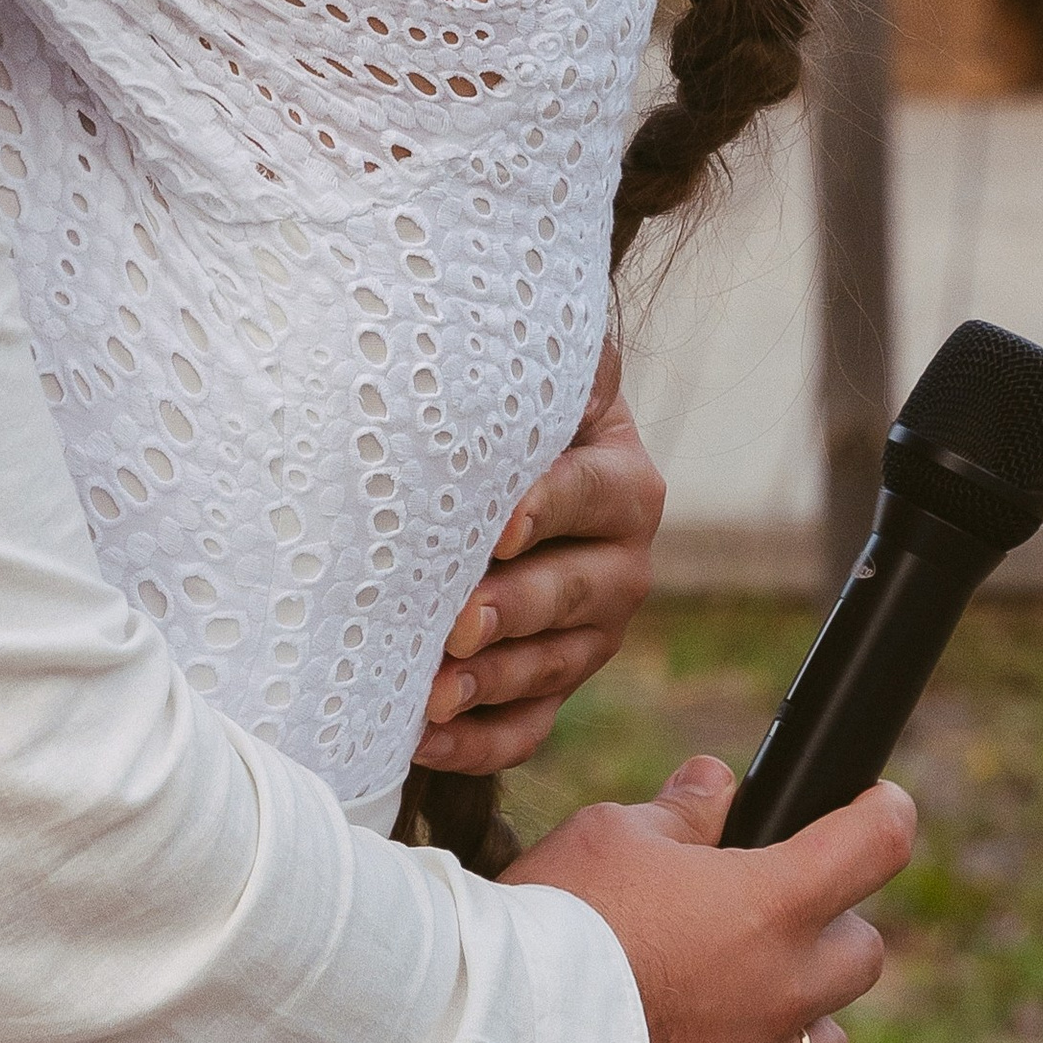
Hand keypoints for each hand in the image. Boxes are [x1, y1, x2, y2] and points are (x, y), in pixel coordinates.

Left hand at [414, 346, 664, 775]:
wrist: (483, 470)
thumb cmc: (489, 416)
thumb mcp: (523, 377)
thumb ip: (530, 350)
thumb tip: (499, 301)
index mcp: (619, 480)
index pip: (593, 492)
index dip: (549, 507)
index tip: (498, 525)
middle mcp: (619, 560)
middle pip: (579, 592)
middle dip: (516, 610)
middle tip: (456, 624)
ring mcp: (592, 632)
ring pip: (555, 667)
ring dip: (491, 684)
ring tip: (430, 692)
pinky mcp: (554, 685)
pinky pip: (530, 727)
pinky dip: (479, 741)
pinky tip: (422, 737)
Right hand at [508, 755, 913, 1042]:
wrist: (500, 1040)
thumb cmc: (555, 918)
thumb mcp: (610, 834)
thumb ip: (679, 813)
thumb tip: (716, 787)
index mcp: (771, 905)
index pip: (875, 846)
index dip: (884, 813)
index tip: (879, 805)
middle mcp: (784, 990)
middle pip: (863, 952)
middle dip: (833, 924)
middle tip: (778, 907)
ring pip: (826, 1040)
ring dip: (800, 1009)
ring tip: (742, 989)